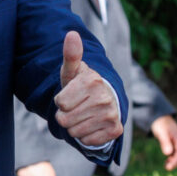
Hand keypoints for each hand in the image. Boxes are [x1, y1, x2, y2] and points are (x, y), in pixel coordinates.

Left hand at [54, 31, 122, 146]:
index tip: (68, 96)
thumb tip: (71, 34)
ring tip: (82, 116)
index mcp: (92, 81)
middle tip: (75, 108)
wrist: (104, 101)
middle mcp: (105, 97)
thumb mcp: (72, 71)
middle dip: (65, 116)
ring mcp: (112, 114)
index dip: (60, 102)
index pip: (59, 103)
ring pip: (74, 131)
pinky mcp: (116, 130)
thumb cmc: (81, 86)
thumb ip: (70, 55)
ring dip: (74, 127)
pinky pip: (87, 141)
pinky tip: (92, 125)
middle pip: (64, 119)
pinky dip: (86, 136)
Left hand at [150, 115, 176, 170]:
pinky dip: (172, 157)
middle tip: (167, 168)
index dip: (176, 161)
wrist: (159, 116)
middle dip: (176, 162)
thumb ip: (165, 142)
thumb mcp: (161, 132)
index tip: (169, 167)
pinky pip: (176, 151)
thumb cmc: (160, 124)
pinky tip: (167, 161)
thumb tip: (168, 154)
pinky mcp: (174, 142)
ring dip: (174, 160)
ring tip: (166, 166)